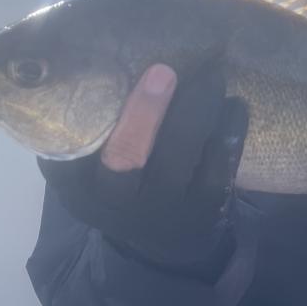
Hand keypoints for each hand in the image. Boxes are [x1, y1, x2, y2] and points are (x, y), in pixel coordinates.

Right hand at [38, 62, 247, 272]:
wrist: (159, 245)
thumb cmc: (119, 186)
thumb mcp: (89, 172)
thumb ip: (88, 131)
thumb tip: (87, 60)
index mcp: (78, 186)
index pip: (72, 149)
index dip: (86, 111)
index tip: (102, 73)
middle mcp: (115, 202)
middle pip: (127, 155)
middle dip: (144, 111)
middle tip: (163, 70)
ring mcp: (161, 210)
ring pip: (180, 155)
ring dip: (198, 109)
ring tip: (213, 73)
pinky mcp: (202, 212)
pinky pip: (218, 168)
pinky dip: (228, 132)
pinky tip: (234, 106)